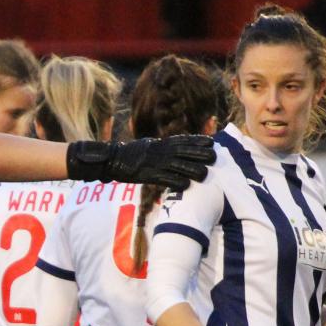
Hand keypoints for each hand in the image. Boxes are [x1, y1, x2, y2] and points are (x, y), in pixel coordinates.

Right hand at [66, 136, 215, 188]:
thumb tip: (174, 150)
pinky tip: (185, 185)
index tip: (210, 142)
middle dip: (199, 154)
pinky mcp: (147, 174)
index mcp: (160, 143)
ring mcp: (153, 162)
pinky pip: (163, 178)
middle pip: (183, 151)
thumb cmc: (130, 155)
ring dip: (191, 169)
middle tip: (214, 156)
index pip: (182, 140)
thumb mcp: (148, 146)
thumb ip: (161, 148)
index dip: (197, 141)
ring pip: (176, 165)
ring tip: (205, 173)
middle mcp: (159, 151)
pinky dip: (175, 181)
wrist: (111, 159)